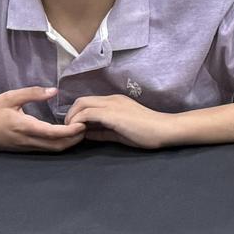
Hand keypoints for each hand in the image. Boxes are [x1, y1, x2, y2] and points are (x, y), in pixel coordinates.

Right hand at [0, 87, 84, 151]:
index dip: (71, 131)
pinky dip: (58, 144)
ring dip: (68, 143)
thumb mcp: (10, 97)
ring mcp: (25, 148)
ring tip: (80, 130)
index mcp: (24, 127)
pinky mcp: (24, 149)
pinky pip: (45, 149)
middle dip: (75, 139)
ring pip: (52, 150)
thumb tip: (54, 91)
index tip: (84, 123)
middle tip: (87, 126)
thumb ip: (33, 93)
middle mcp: (27, 141)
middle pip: (57, 146)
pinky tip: (65, 135)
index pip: (54, 133)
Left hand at [64, 94, 182, 148]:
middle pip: (81, 101)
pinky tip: (80, 133)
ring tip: (72, 132)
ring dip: (72, 118)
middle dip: (70, 115)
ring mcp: (112, 105)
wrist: (164, 129)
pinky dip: (79, 122)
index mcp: (115, 102)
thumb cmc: (148, 132)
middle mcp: (111, 99)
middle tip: (69, 130)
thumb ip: (103, 132)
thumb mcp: (121, 132)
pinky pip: (87, 114)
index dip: (77, 114)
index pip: (89, 102)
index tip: (75, 128)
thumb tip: (86, 134)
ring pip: (82, 104)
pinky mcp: (111, 114)